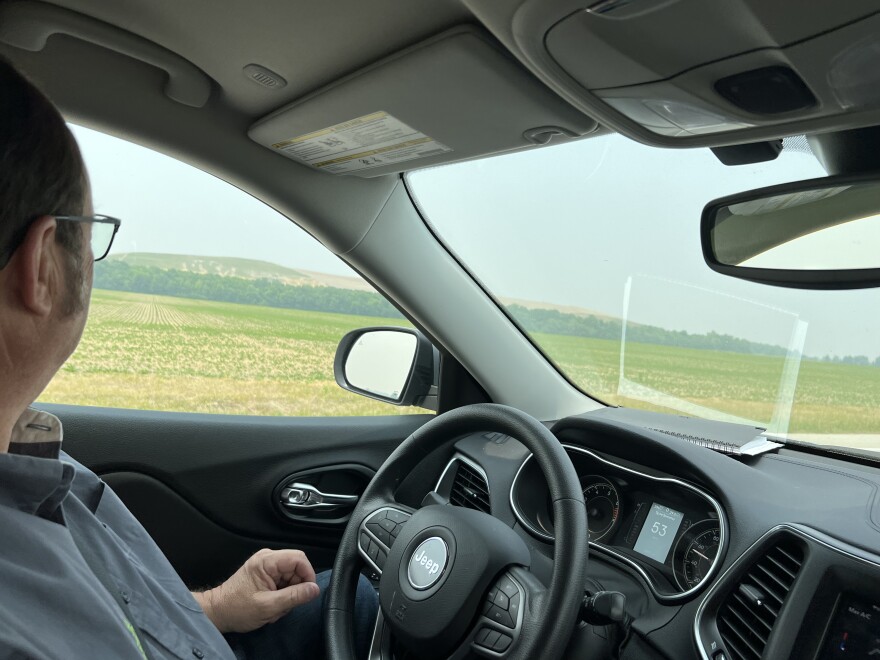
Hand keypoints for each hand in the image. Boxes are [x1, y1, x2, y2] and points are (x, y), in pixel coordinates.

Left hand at [194, 548, 319, 633]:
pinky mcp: (266, 574)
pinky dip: (282, 594)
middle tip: (285, 604)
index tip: (308, 593)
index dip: (308, 575)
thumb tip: (314, 589)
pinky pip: (284, 580)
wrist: (217, 612)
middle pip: (297, 567)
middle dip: (296, 587)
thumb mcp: (269, 606)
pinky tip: (272, 603)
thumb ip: (294, 597)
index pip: (299, 558)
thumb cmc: (237, 609)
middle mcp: (268, 558)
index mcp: (267, 561)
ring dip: (289, 593)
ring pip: (292, 576)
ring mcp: (267, 566)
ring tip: (275, 606)